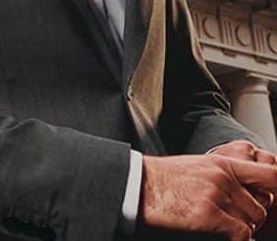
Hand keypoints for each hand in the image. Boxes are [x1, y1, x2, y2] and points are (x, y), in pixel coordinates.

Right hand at [138, 154, 276, 240]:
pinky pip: (240, 234)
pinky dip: (235, 239)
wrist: (135, 184)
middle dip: (250, 221)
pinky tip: (218, 236)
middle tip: (232, 226)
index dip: (275, 192)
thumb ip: (221, 177)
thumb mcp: (196, 168)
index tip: (266, 203)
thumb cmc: (159, 180)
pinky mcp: (208, 214)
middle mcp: (223, 178)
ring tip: (221, 230)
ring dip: (239, 231)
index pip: (270, 175)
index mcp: (222, 164)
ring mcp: (216, 195)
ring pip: (251, 223)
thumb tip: (242, 196)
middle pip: (260, 209)